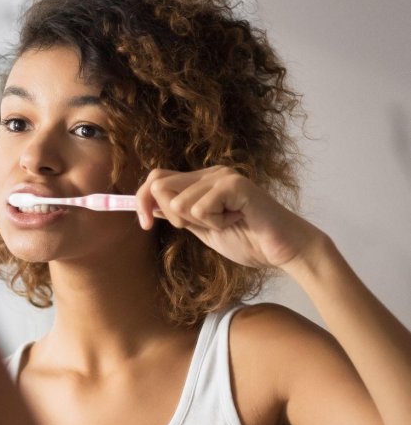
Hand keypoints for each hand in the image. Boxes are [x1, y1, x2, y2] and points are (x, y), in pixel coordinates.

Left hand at [135, 166, 324, 268]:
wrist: (283, 250)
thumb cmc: (248, 240)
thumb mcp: (202, 229)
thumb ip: (179, 215)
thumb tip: (149, 206)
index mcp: (200, 181)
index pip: (156, 178)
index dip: (142, 200)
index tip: (146, 224)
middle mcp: (210, 173)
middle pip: (159, 185)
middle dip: (172, 215)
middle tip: (202, 226)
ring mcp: (223, 176)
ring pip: (179, 202)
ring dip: (200, 223)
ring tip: (227, 222)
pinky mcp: (235, 185)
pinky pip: (200, 208)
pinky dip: (215, 223)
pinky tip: (237, 220)